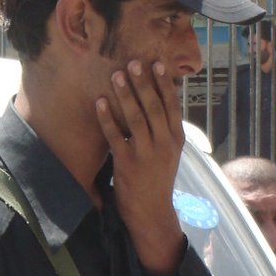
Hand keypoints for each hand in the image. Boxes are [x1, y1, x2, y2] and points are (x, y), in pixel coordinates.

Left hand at [97, 58, 185, 273]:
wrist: (151, 212)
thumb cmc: (158, 179)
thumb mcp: (169, 153)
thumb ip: (165, 129)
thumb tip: (159, 99)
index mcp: (176, 139)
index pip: (172, 106)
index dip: (164, 84)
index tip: (157, 63)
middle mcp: (164, 144)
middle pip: (154, 107)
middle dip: (144, 83)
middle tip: (134, 62)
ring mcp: (146, 154)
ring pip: (136, 118)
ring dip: (125, 95)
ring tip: (116, 75)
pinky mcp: (127, 164)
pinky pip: (115, 136)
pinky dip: (107, 118)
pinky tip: (99, 102)